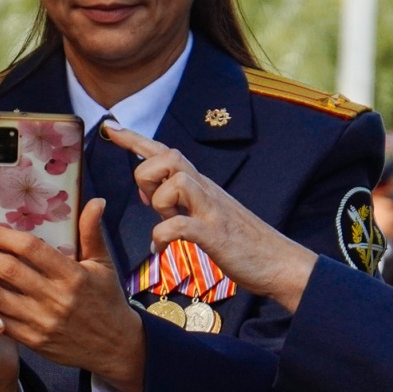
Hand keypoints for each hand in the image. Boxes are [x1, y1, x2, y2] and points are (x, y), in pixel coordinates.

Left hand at [0, 199, 146, 391]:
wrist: (115, 347)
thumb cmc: (107, 299)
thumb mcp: (103, 265)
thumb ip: (92, 232)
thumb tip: (96, 200)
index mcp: (72, 275)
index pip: (30, 248)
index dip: (1, 235)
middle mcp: (56, 298)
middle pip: (8, 270)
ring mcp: (42, 321)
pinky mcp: (34, 340)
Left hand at [103, 123, 317, 311]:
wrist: (280, 263)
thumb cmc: (242, 242)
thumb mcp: (208, 213)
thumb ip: (181, 201)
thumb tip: (151, 196)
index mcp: (201, 185)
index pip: (165, 151)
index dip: (136, 139)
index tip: (111, 128)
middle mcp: (206, 190)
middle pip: (167, 157)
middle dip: (148, 177)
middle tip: (153, 204)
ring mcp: (212, 211)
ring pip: (175, 182)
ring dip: (160, 204)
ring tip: (165, 225)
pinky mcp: (215, 235)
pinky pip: (179, 225)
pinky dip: (163, 237)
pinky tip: (162, 250)